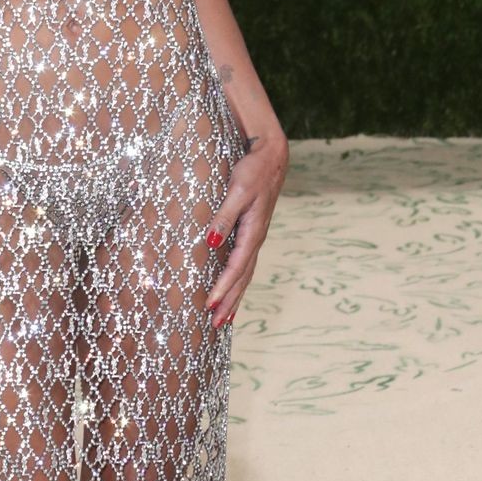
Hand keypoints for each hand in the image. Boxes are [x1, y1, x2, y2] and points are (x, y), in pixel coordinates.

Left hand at [202, 131, 288, 328]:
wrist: (271, 156)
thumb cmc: (253, 170)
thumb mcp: (238, 190)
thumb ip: (224, 215)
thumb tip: (211, 240)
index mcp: (253, 232)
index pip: (236, 267)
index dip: (223, 288)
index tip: (209, 305)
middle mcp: (256, 238)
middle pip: (243, 278)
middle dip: (229, 301)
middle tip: (215, 324)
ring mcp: (256, 236)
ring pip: (246, 274)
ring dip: (235, 296)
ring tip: (224, 317)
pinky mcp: (252, 232)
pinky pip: (245, 263)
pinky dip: (238, 281)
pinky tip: (231, 289)